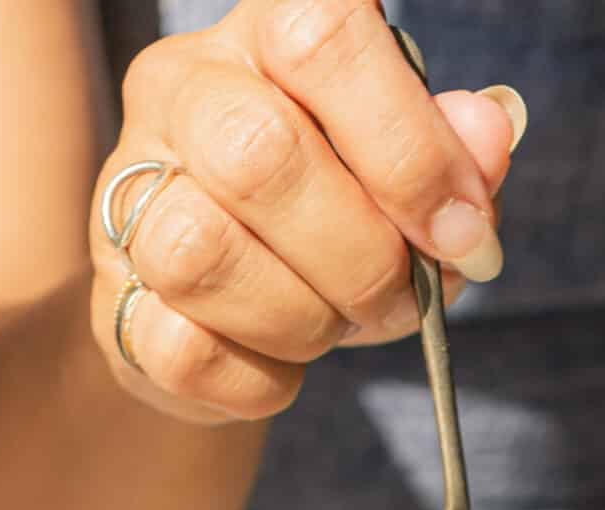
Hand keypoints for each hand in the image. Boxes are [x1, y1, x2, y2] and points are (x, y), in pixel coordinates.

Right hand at [90, 0, 522, 422]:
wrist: (237, 312)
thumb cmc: (337, 222)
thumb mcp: (411, 180)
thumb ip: (457, 155)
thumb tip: (491, 131)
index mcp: (269, 33)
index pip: (325, 39)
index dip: (409, 149)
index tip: (463, 234)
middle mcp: (184, 88)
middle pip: (257, 154)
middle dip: (360, 256)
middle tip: (398, 297)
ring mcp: (132, 190)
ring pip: (201, 253)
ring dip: (301, 318)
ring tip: (330, 322)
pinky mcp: (114, 297)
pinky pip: (182, 349)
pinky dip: (256, 380)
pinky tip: (278, 362)